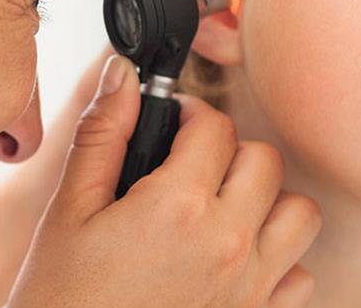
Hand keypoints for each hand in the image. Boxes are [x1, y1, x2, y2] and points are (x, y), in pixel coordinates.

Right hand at [7, 55, 319, 306]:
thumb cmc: (60, 297)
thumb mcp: (68, 211)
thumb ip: (102, 135)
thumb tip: (124, 74)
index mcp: (178, 207)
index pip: (215, 126)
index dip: (189, 114)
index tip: (170, 125)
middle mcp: (227, 244)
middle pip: (264, 160)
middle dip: (227, 152)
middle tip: (188, 167)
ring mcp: (249, 287)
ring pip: (298, 213)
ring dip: (266, 202)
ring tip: (221, 209)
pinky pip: (300, 276)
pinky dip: (278, 262)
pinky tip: (234, 260)